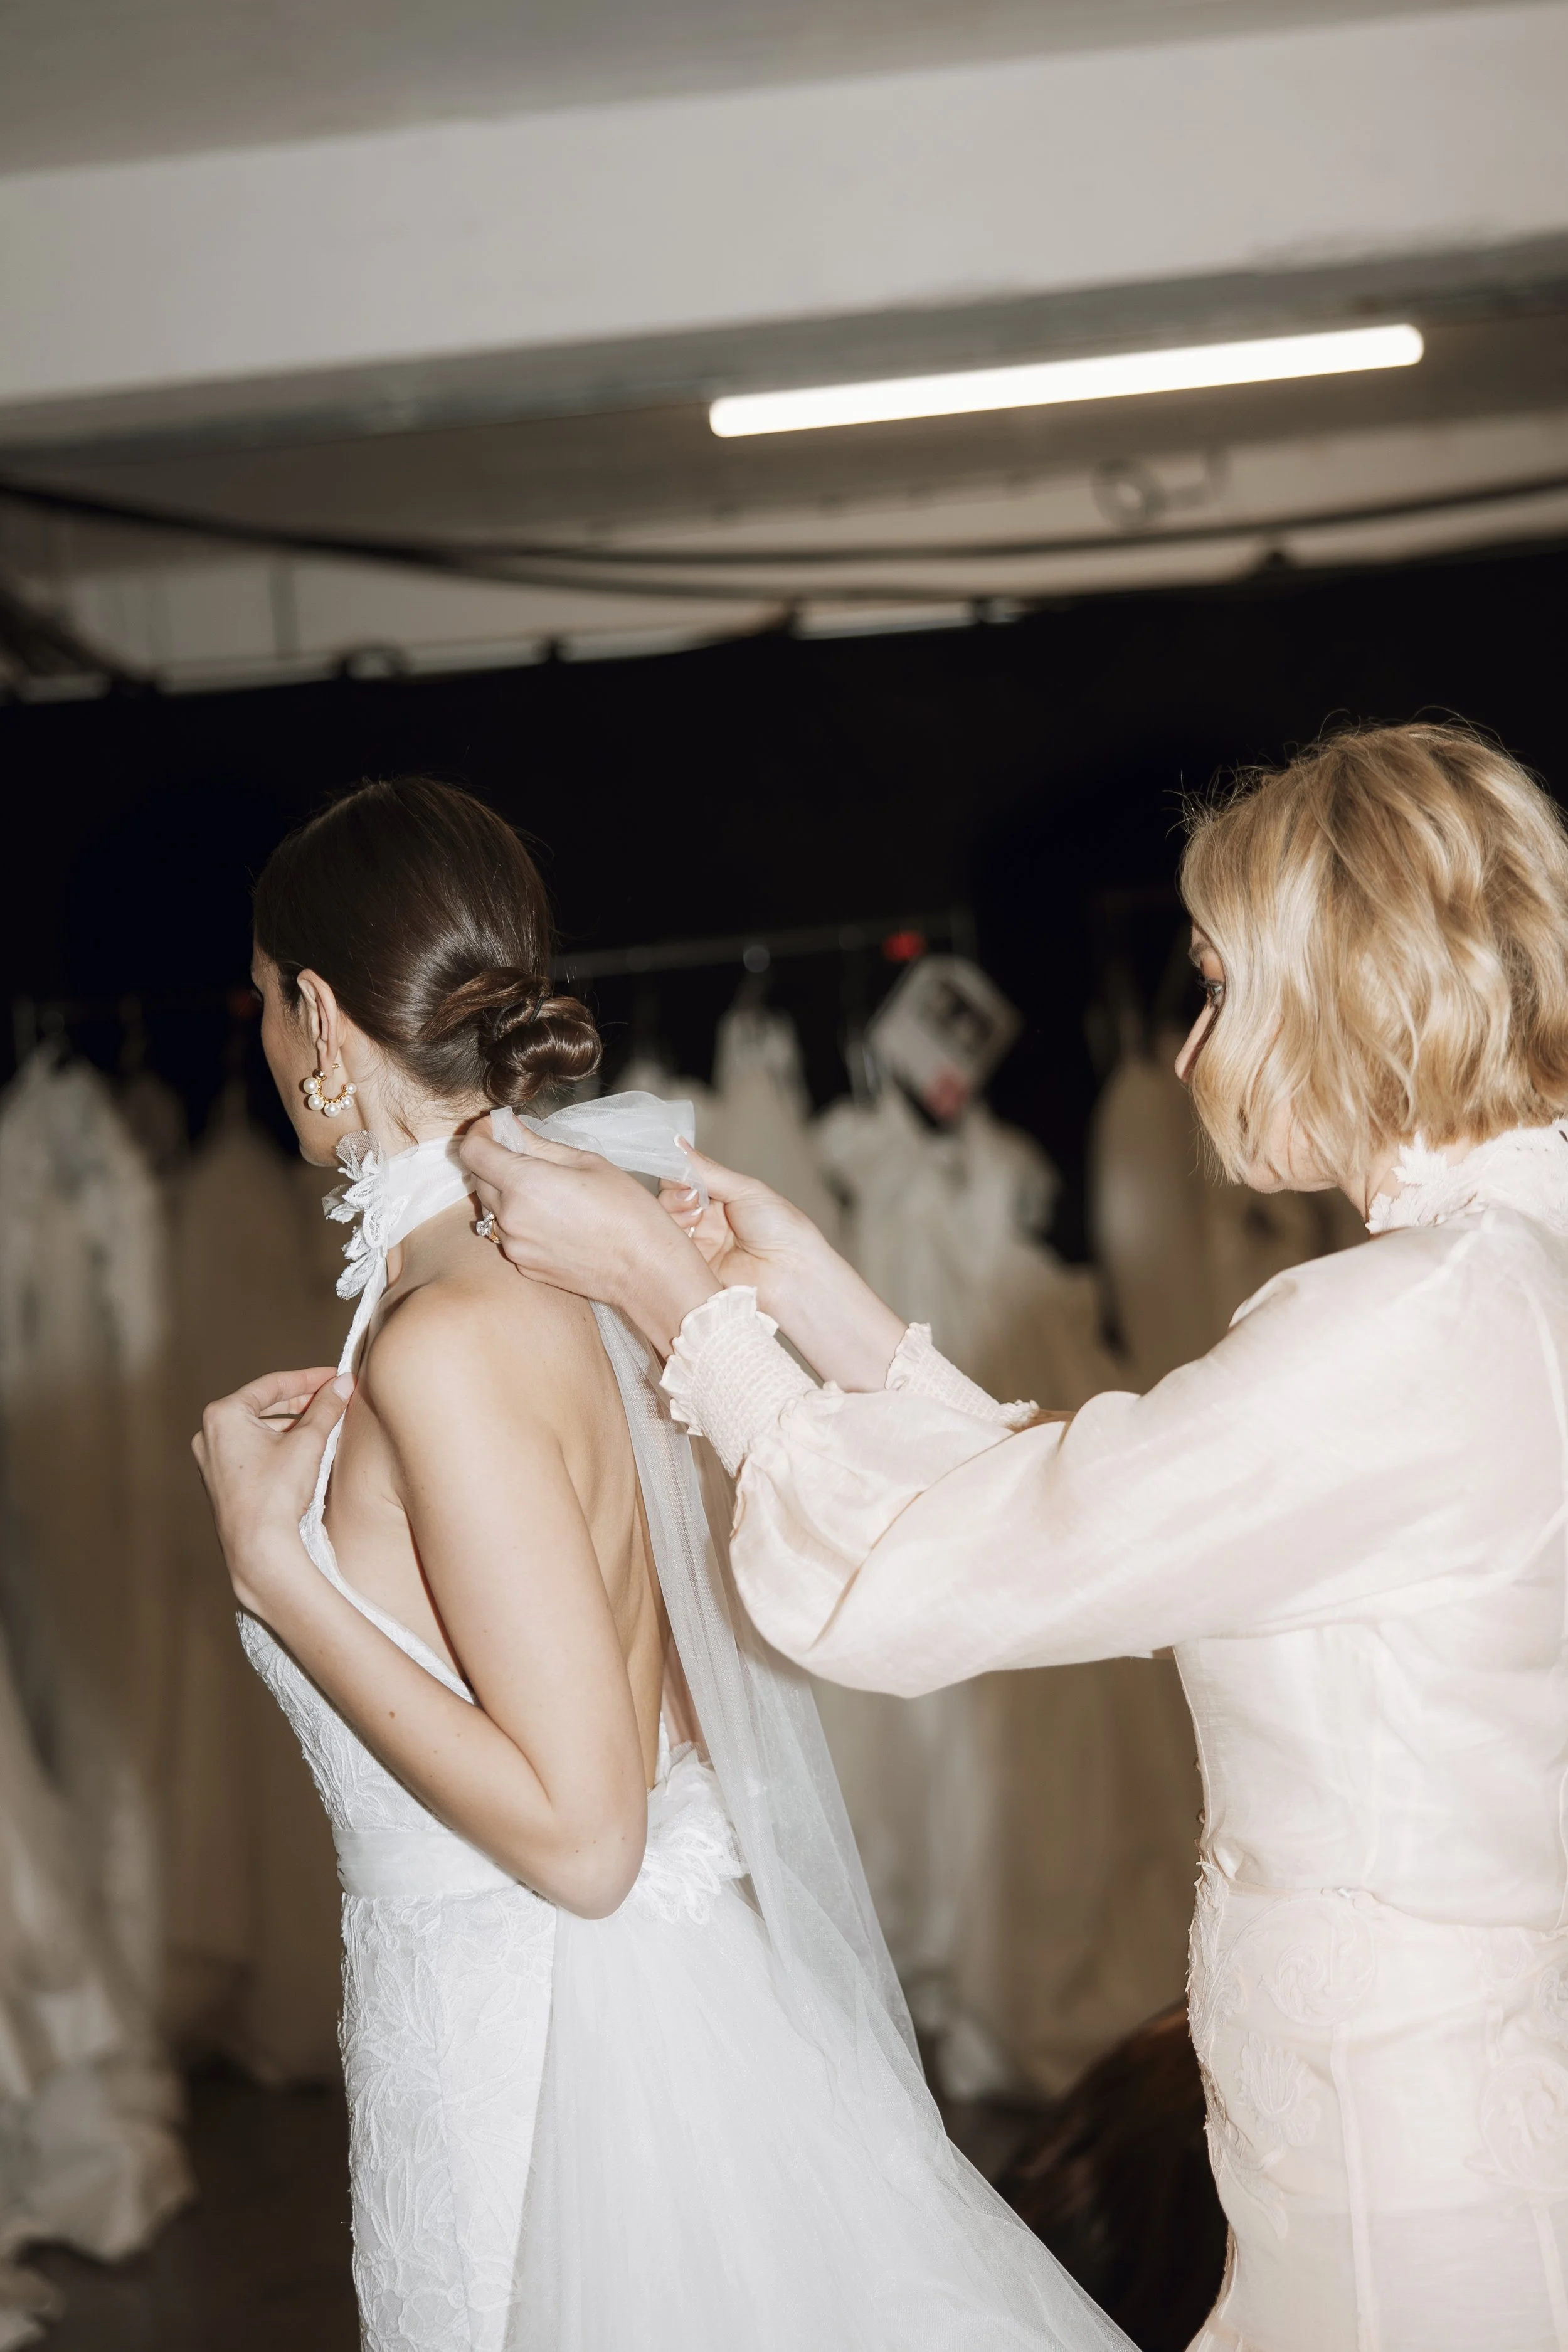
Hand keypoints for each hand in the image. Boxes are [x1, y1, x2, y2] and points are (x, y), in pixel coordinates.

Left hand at [193, 1367, 351, 1613]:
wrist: (258, 1548)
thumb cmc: (276, 1493)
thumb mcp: (308, 1442)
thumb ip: (326, 1408)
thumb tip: (343, 1384)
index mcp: (223, 1415)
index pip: (272, 1385)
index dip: (309, 1379)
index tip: (334, 1376)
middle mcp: (209, 1434)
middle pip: (264, 1406)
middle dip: (301, 1402)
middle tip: (332, 1398)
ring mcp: (212, 1460)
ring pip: (258, 1430)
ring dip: (291, 1425)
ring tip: (324, 1425)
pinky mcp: (221, 1482)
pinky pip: (251, 1451)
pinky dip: (277, 1445)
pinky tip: (303, 1451)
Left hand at [459, 1123, 717, 1354]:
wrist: (645, 1269)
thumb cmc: (626, 1211)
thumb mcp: (586, 1162)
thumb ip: (539, 1145)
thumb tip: (512, 1129)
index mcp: (523, 1183)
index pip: (473, 1151)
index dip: (480, 1132)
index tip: (497, 1127)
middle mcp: (509, 1218)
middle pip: (478, 1179)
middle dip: (494, 1160)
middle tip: (525, 1153)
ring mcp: (514, 1247)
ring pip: (493, 1210)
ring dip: (507, 1193)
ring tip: (547, 1191)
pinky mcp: (525, 1267)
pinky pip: (510, 1236)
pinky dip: (521, 1221)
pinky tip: (556, 1220)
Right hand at [664, 1148, 903, 1389]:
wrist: (793, 1274)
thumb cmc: (781, 1229)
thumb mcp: (745, 1190)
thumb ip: (706, 1170)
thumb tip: (676, 1143)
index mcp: (721, 1198)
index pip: (683, 1179)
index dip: (678, 1174)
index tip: (684, 1176)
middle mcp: (706, 1221)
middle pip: (668, 1200)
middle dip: (675, 1194)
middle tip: (693, 1198)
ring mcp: (697, 1245)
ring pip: (664, 1223)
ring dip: (673, 1213)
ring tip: (695, 1216)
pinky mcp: (691, 1269)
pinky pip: (667, 1251)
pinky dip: (669, 1237)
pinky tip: (687, 1232)